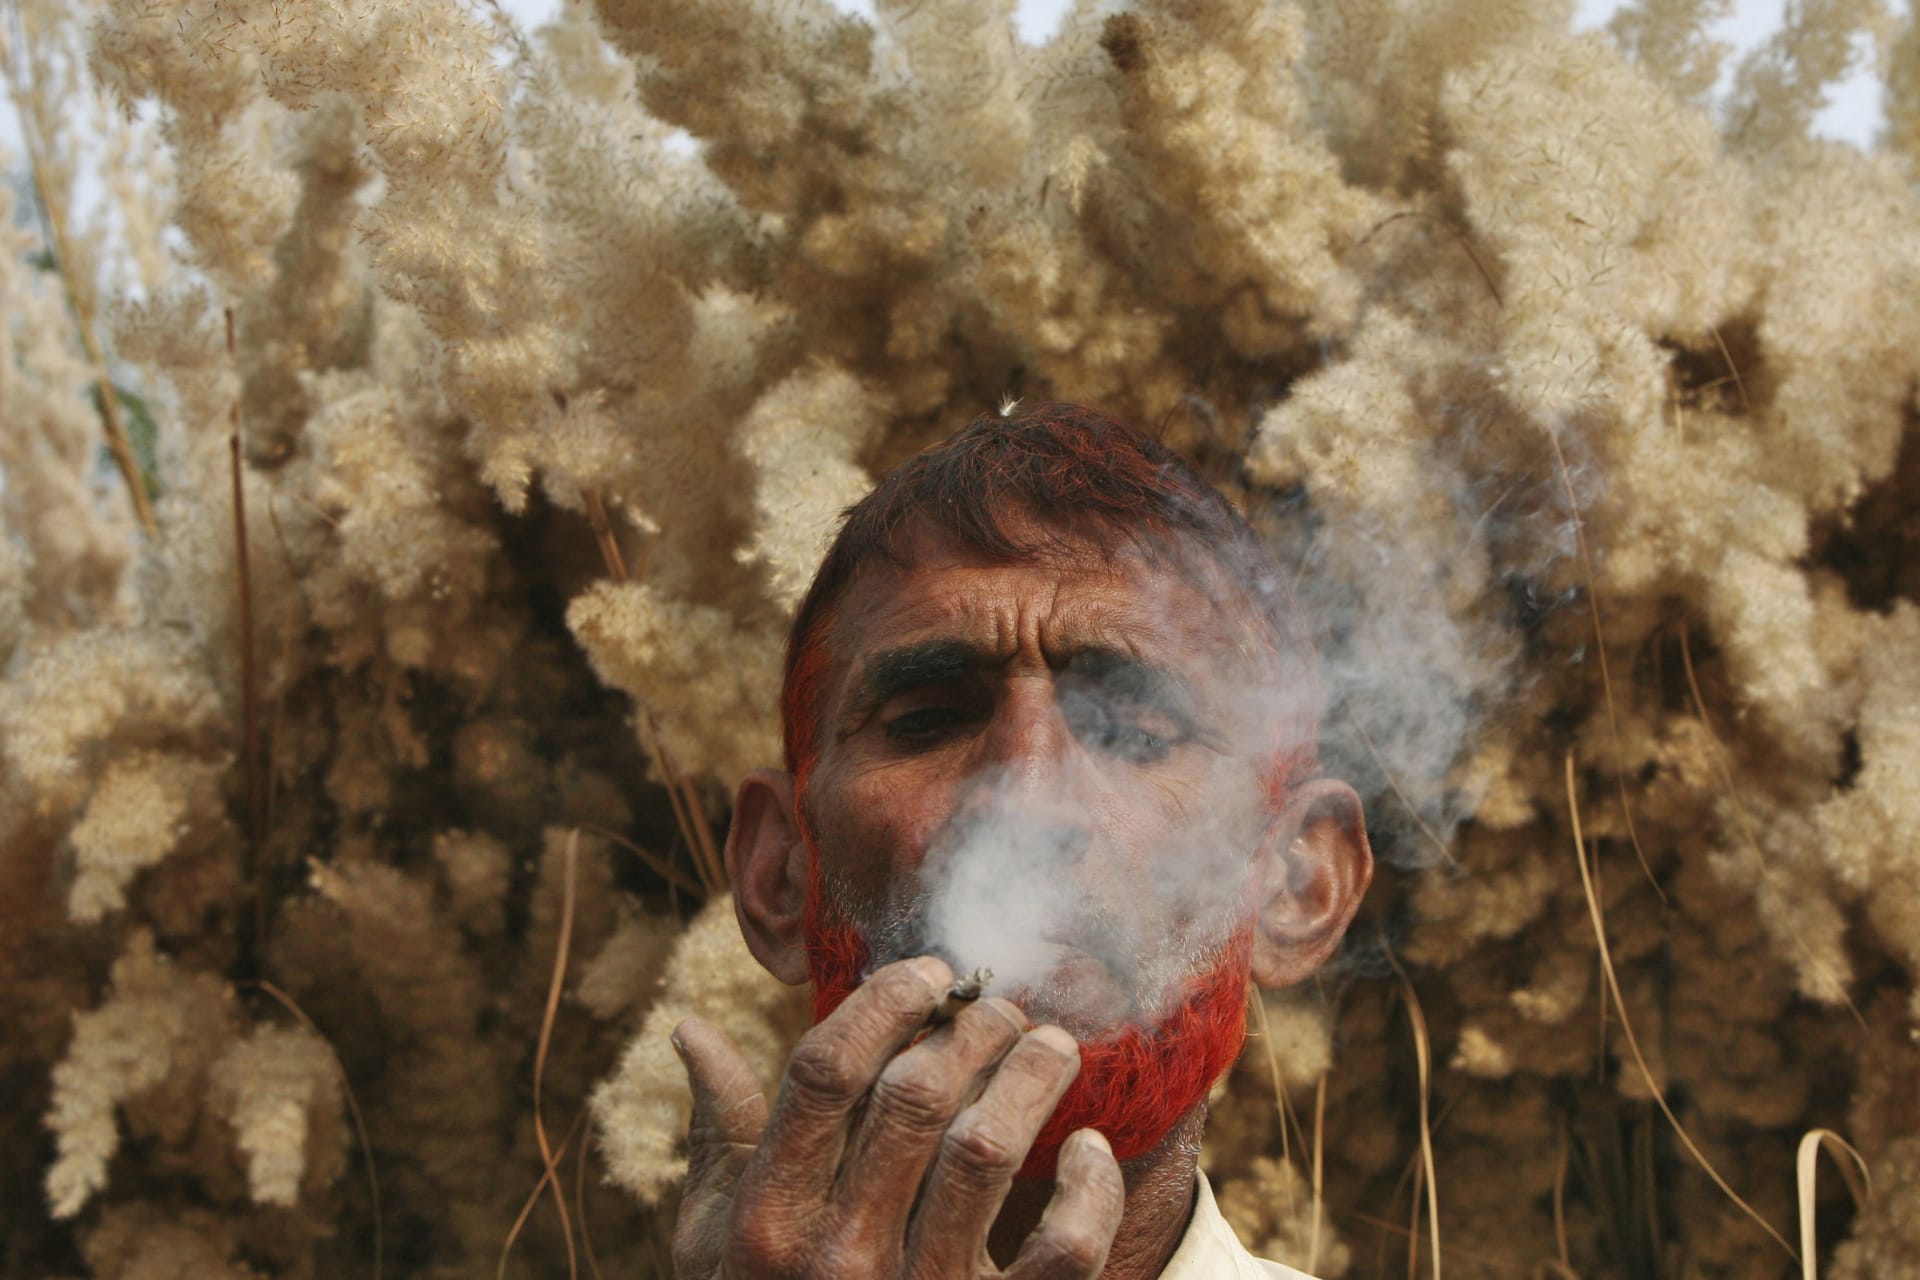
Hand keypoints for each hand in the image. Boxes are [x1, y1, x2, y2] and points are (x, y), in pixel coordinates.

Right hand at [670, 955, 1125, 1278]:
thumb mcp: (717, 1241)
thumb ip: (719, 1134)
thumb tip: (690, 1029)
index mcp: (767, 1219)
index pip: (822, 1073)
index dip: (883, 1003)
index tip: (929, 971)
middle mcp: (836, 1258)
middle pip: (913, 1096)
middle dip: (968, 1029)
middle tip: (999, 1007)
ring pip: (986, 1151)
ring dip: (1030, 1079)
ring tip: (1051, 1046)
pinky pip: (1064, 1252)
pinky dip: (1090, 1191)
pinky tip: (1089, 1148)